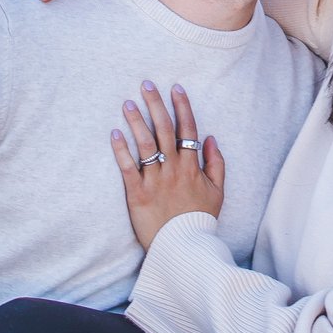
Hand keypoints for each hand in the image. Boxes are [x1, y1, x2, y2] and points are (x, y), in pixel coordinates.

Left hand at [112, 81, 224, 250]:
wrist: (184, 248)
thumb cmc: (200, 220)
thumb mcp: (218, 192)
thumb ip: (216, 163)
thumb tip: (210, 138)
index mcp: (193, 167)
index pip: (187, 129)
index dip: (182, 107)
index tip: (175, 88)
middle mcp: (174, 169)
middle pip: (164, 130)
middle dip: (156, 104)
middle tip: (146, 84)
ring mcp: (155, 181)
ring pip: (146, 145)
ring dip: (136, 121)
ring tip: (128, 103)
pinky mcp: (137, 195)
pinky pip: (128, 168)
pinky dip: (121, 150)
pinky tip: (114, 133)